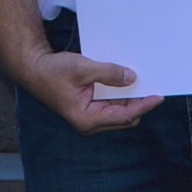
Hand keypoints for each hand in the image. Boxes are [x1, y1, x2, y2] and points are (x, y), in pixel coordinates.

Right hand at [9, 45, 161, 134]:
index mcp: (87, 119)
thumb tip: (132, 78)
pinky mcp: (89, 107)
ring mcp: (89, 116)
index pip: (124, 116)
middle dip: (139, 103)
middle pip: (124, 117)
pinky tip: (126, 80)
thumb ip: (108, 74)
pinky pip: (111, 103)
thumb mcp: (83, 68)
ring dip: (129, 97)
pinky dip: (120, 94)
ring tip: (143, 81)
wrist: (33, 69)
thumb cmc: (52, 72)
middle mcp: (90, 122)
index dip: (143, 106)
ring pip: (119, 110)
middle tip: (153, 85)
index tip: (158, 97)